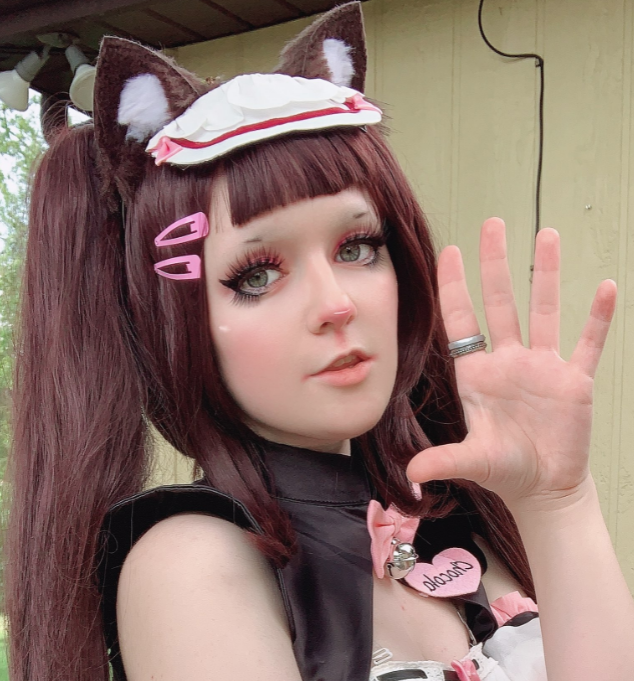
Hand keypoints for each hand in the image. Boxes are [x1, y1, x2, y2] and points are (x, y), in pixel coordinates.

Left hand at [406, 218, 616, 510]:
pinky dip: (597, 319)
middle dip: (495, 264)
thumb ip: (443, 461)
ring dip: (546, 274)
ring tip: (547, 235)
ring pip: (544, 310)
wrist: (544, 487)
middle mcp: (508, 361)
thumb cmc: (505, 470)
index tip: (449, 251)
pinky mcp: (574, 381)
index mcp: (477, 374)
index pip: (462, 321)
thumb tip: (411, 475)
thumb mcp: (473, 461)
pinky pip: (588, 343)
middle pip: (500, 303)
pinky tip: (605, 289)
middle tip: (492, 225)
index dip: (455, 287)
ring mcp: (543, 367)